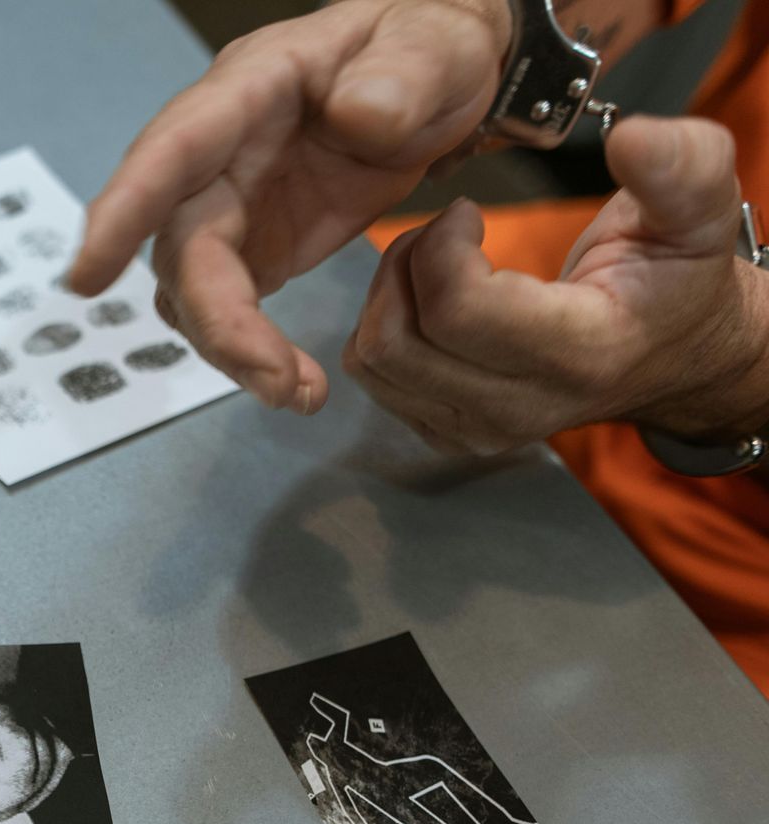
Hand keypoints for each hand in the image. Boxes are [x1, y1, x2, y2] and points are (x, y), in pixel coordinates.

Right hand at [68, 0, 510, 412]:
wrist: (447, 79)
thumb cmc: (431, 42)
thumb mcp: (437, 41)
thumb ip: (403, 74)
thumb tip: (361, 116)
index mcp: (251, 89)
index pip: (173, 148)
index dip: (124, 208)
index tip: (85, 278)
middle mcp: (220, 154)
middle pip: (181, 245)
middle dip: (215, 319)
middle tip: (274, 381)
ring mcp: (232, 206)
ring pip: (195, 289)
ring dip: (232, 349)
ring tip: (297, 394)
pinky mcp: (256, 249)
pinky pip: (228, 310)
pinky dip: (252, 354)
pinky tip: (297, 385)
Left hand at [343, 116, 764, 452]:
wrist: (675, 355)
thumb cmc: (678, 277)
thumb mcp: (701, 211)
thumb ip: (679, 167)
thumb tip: (630, 138)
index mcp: (578, 354)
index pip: (456, 311)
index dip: (440, 246)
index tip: (467, 212)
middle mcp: (519, 407)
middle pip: (397, 341)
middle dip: (403, 266)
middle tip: (444, 230)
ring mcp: (478, 429)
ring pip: (374, 363)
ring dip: (386, 295)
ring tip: (434, 260)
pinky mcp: (448, 433)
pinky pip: (377, 381)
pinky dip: (385, 327)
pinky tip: (431, 299)